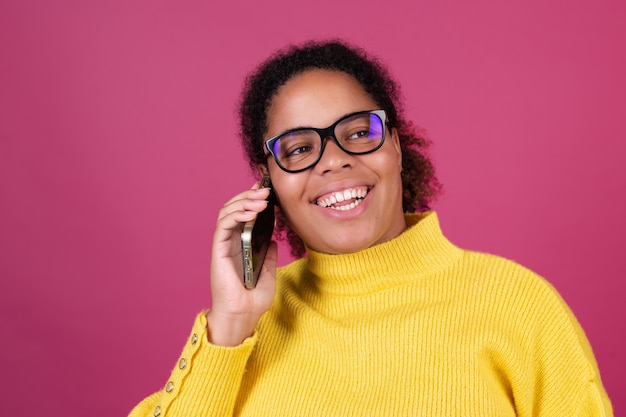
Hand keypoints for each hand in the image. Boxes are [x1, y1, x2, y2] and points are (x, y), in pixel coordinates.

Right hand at [206, 183, 277, 345]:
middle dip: (249, 196)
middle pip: (234, 209)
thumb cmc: (253, 299)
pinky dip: (236, 214)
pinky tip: (251, 211)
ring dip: (244, 201)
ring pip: (227, 212)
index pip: (243, 215)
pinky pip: (224, 225)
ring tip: (261, 198)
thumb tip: (274, 240)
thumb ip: (270, 255)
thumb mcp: (269, 273)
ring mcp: (223, 245)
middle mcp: (230, 242)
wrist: (244, 315)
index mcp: (241, 245)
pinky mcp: (218, 249)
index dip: (252, 199)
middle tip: (265, 190)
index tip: (265, 189)